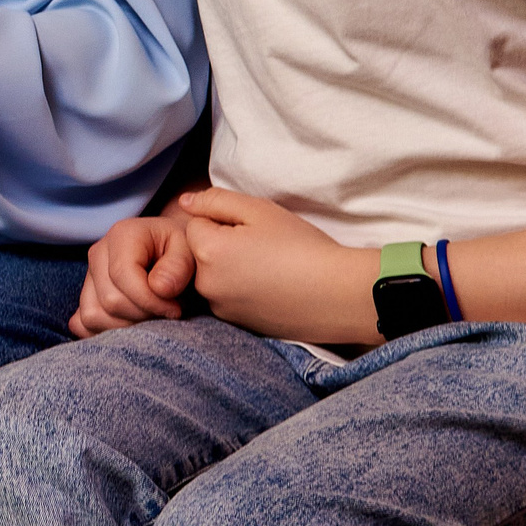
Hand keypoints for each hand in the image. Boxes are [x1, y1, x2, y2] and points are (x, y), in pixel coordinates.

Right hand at [70, 215, 193, 337]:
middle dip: (143, 315)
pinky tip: (130, 324)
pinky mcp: (85, 296)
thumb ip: (178, 266)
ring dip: (127, 326)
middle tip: (167, 312)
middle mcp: (98, 253)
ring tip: (151, 316)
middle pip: (110, 301)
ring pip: (94, 315)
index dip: (150, 301)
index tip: (175, 309)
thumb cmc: (183, 252)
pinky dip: (105, 331)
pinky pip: (82, 323)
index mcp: (122, 235)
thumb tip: (158, 288)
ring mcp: (88, 276)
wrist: (172, 252)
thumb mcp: (191, 250)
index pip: (123, 276)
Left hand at [181, 187, 377, 344]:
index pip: (197, 224)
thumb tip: (185, 202)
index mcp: (207, 252)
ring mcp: (222, 309)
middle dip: (224, 245)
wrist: (340, 295)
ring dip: (233, 268)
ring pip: (215, 275)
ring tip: (272, 268)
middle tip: (264, 248)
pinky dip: (245, 290)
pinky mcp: (239, 325)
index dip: (225, 221)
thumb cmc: (302, 246)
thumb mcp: (259, 210)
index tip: (255, 230)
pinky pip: (230, 297)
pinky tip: (274, 288)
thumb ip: (216, 200)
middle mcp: (206, 285)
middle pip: (202, 252)